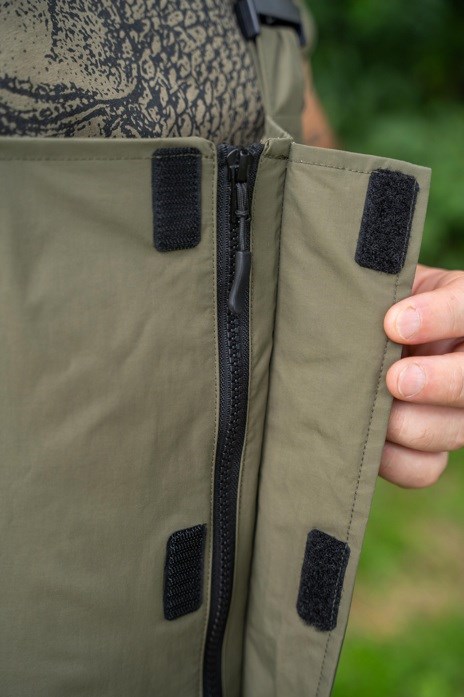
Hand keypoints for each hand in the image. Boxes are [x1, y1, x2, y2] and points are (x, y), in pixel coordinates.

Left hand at [381, 264, 463, 487]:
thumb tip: (368, 309)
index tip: (394, 324)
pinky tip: (370, 443)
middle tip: (394, 379)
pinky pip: (426, 468)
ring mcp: (458, 412)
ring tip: (371, 414)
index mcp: (462, 311)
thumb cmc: (374, 307)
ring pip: (454, 430)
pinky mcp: (433, 447)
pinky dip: (395, 460)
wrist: (363, 342)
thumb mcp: (383, 289)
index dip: (438, 318)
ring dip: (409, 425)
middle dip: (435, 383)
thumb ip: (382, 293)